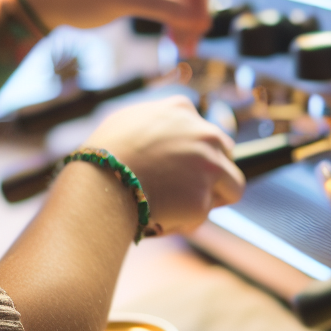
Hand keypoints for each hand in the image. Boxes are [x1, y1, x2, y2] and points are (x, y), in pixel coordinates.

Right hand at [84, 97, 242, 235]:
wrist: (98, 183)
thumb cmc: (102, 155)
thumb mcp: (126, 122)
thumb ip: (155, 125)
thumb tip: (161, 135)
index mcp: (182, 110)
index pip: (206, 132)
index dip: (196, 154)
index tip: (181, 168)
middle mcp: (204, 133)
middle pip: (226, 155)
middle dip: (212, 174)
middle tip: (184, 190)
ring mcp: (207, 166)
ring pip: (232, 187)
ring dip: (210, 197)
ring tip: (178, 206)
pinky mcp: (203, 198)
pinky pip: (203, 214)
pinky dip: (185, 220)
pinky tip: (160, 216)